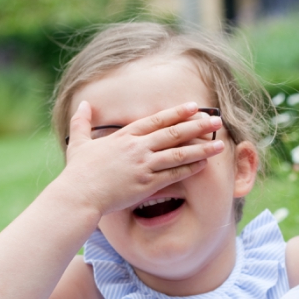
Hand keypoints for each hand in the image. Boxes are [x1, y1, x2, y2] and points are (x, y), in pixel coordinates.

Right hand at [61, 101, 224, 216]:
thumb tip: (83, 103)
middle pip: (173, 133)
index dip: (177, 113)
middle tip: (217, 120)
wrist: (79, 195)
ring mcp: (143, 166)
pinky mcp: (146, 184)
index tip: (195, 107)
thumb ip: (82, 121)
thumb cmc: (78, 172)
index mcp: (124, 136)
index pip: (156, 120)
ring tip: (220, 144)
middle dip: (197, 126)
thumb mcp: (79, 143)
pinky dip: (190, 169)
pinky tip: (204, 165)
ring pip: (179, 154)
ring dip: (201, 148)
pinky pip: (174, 175)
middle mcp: (137, 148)